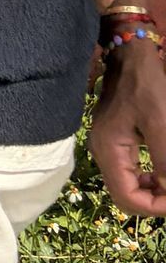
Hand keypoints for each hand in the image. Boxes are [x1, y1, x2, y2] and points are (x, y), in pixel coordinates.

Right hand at [89, 39, 165, 216]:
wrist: (131, 55)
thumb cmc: (146, 85)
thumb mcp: (161, 122)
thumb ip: (164, 161)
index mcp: (109, 151)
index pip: (128, 199)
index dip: (157, 208)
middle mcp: (103, 154)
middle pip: (126, 197)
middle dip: (156, 202)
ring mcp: (108, 148)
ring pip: (129, 187)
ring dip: (154, 193)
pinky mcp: (116, 141)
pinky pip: (132, 173)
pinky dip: (151, 180)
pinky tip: (164, 174)